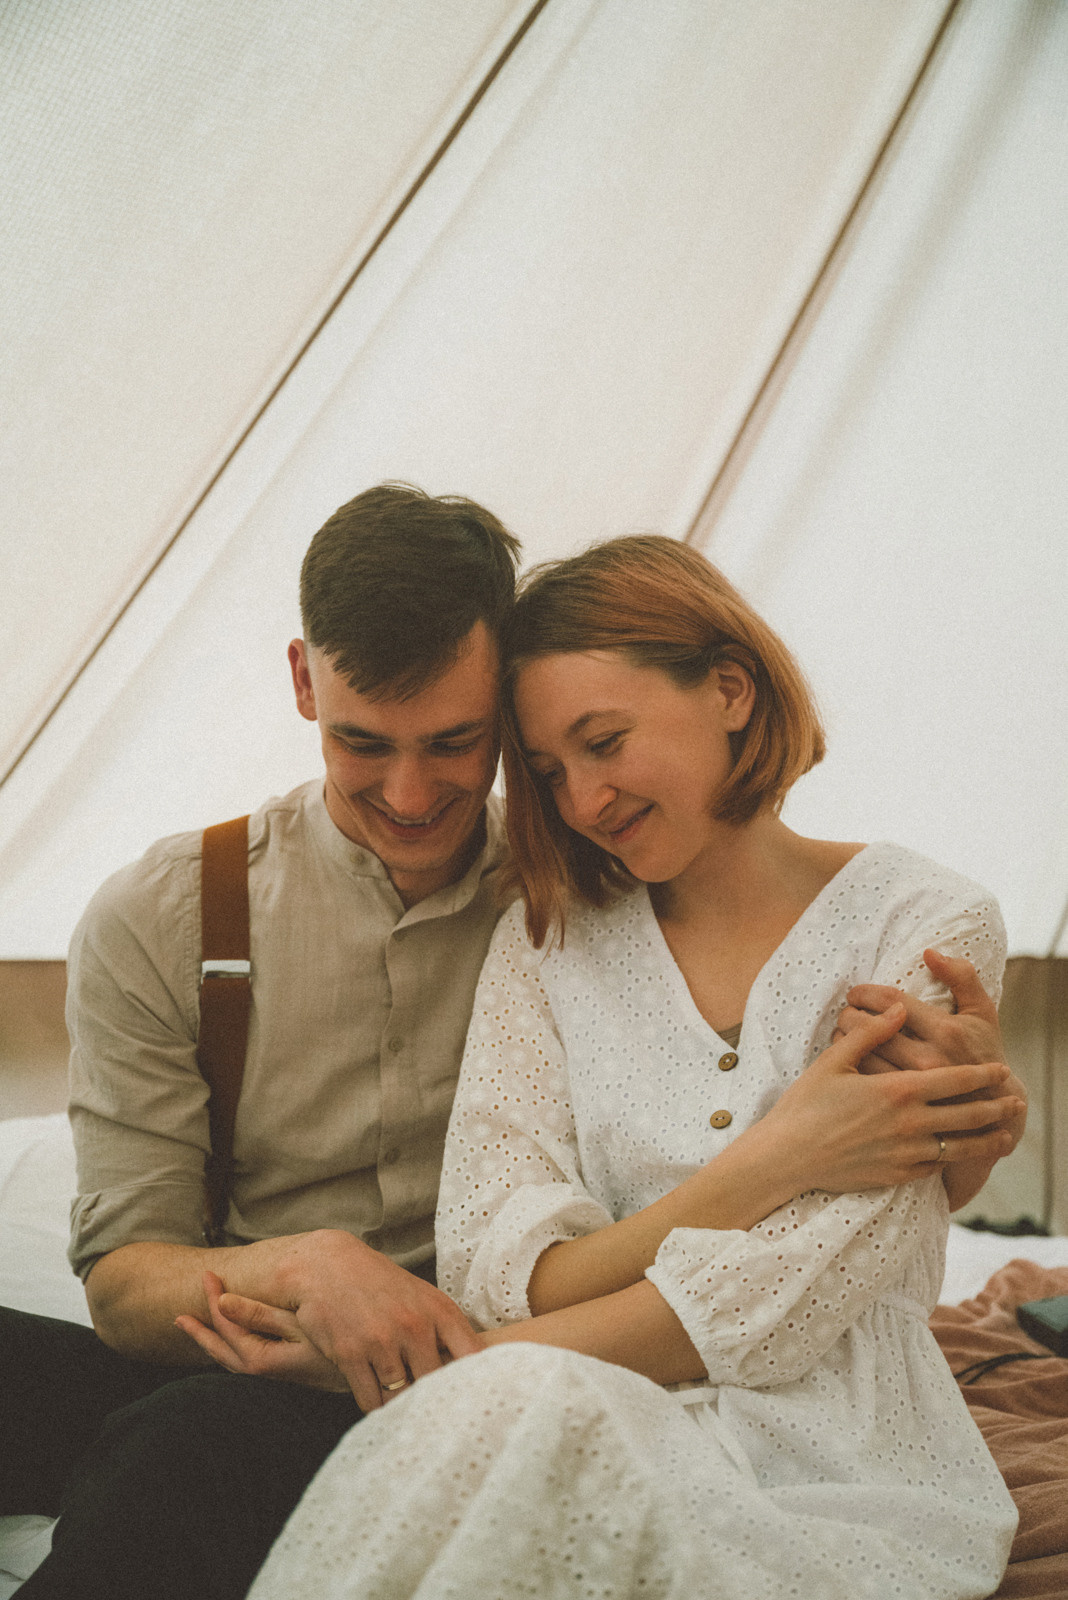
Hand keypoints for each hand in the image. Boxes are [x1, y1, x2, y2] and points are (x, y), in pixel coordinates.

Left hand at [175, 1272, 348, 1390]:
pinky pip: (254, 1363)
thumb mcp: (302, 1325)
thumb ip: (261, 1315)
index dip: (214, 1301)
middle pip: (225, 1352)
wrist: (377, 1379)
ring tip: (201, 1330)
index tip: (207, 1275)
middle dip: (203, 1331)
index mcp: (266, 1358)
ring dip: (217, 1344)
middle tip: (182, 1316)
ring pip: (237, 1362)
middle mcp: (270, 1372)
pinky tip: (243, 1341)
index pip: (229, 1328)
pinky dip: (238, 1351)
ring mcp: (282, 1375)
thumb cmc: (342, 1346)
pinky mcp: (296, 1373)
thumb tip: (223, 1302)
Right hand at [270, 1230, 481, 1411]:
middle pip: (435, 1386)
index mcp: (439, 1311)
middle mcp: (414, 1326)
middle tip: (428, 1409)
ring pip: (401, 1397)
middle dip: (431, 1399)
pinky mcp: (351, 1355)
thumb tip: (470, 1373)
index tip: (473, 1398)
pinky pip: (371, 1401)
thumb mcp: (421, 1297)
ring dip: (399, 1404)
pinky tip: (375, 1396)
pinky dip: (374, 1405)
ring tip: (399, 1403)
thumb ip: (444, 1331)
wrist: (327, 1265)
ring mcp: (382, 1341)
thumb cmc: (380, 1284)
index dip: (476, 1382)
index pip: (471, 1356)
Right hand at [760, 1002, 1023, 1192]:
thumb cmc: (806, 1104)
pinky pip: (935, 1166)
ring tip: (1004, 1134)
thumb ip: (872, 1033)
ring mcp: (906, 1154)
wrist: (787, 1156)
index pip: (954, 1080)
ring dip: (986, 1139)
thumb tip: (900, 1009)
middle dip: (996, 1108)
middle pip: (967, 1116)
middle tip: (1015, 1102)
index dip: (982, 1075)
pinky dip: (952, 1159)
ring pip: (959, 1147)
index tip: (1001, 1069)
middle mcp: (909, 1124)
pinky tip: (958, 1153)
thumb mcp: (834, 1061)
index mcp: (897, 1090)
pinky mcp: (897, 1175)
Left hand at [838, 949, 1026, 1149]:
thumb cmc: (984, 1051)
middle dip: (848, 1014)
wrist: (993, 1107)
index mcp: (946, 1031)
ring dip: (843, 1038)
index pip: (890, 1000)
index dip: (865, 992)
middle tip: (846, 1011)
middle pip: (868, 1028)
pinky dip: (850, 1063)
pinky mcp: (902, 1105)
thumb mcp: (982, 1011)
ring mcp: (913, 1085)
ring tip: (844, 1031)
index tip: (856, 993)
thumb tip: (929, 952)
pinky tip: (850, 1056)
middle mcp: (928, 1059)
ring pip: (860, 1055)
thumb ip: (961, 976)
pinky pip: (863, 1079)